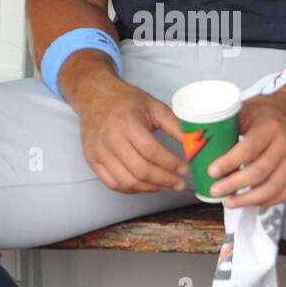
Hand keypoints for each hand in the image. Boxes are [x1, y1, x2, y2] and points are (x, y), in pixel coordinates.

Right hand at [70, 70, 188, 194]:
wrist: (95, 97)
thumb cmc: (126, 101)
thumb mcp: (154, 106)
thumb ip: (175, 126)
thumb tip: (193, 144)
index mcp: (126, 123)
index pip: (152, 151)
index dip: (171, 164)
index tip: (184, 168)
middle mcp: (110, 139)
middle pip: (140, 170)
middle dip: (164, 181)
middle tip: (179, 183)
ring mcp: (99, 152)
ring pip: (127, 182)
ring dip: (150, 188)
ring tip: (165, 186)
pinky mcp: (92, 160)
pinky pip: (113, 184)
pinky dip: (132, 189)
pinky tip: (146, 185)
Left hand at [206, 89, 285, 208]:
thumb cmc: (269, 111)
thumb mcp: (247, 108)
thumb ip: (227, 124)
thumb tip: (198, 140)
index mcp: (270, 127)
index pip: (248, 149)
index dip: (228, 163)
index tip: (211, 172)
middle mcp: (285, 144)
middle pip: (259, 172)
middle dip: (233, 186)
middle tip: (215, 191)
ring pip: (272, 188)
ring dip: (248, 200)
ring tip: (229, 202)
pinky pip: (283, 194)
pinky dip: (265, 202)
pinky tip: (250, 202)